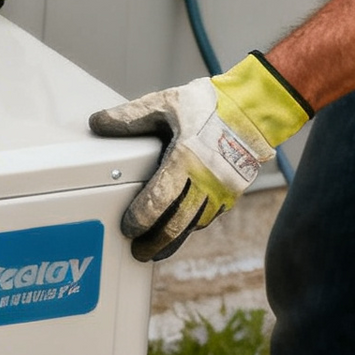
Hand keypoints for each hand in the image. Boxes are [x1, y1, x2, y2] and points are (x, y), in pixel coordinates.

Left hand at [88, 52, 309, 261]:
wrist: (257, 108)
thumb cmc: (210, 104)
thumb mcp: (167, 103)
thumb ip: (131, 117)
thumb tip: (98, 123)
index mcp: (185, 159)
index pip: (157, 201)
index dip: (139, 220)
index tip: (127, 228)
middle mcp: (206, 180)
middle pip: (175, 225)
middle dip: (154, 243)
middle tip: (137, 251)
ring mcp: (221, 190)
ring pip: (192, 227)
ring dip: (172, 241)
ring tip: (153, 249)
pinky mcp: (231, 194)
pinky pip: (207, 218)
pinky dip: (190, 227)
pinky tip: (177, 229)